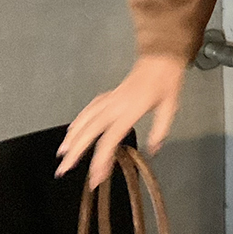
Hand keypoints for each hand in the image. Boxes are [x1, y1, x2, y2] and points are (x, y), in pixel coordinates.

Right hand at [55, 54, 186, 187]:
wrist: (161, 55)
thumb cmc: (166, 79)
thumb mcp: (170, 107)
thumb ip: (160, 131)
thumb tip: (153, 151)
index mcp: (130, 110)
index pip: (110, 140)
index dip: (101, 160)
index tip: (96, 177)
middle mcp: (115, 105)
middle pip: (89, 131)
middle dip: (75, 151)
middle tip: (64, 169)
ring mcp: (110, 98)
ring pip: (85, 119)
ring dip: (72, 136)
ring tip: (62, 153)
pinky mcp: (109, 94)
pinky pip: (89, 108)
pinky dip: (78, 120)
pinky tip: (73, 128)